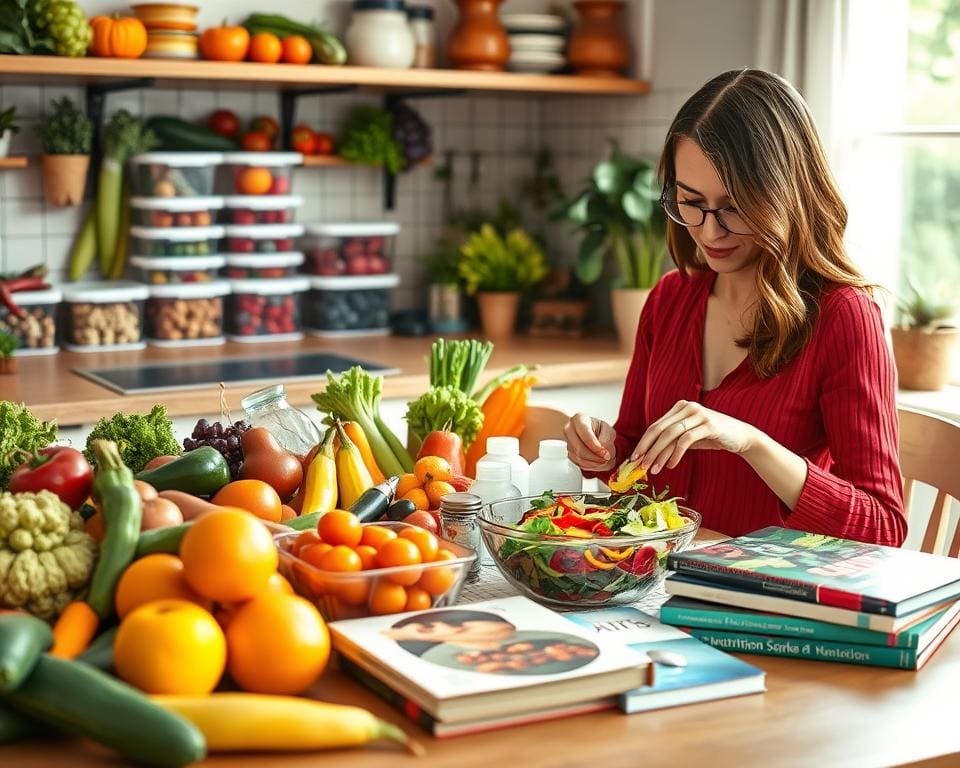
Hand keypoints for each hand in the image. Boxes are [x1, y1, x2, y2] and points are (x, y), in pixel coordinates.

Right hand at [563, 414, 616, 471]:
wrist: (589, 433)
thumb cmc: (598, 429)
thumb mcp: (607, 428)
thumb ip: (607, 437)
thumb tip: (604, 450)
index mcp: (579, 419)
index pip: (585, 434)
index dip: (595, 446)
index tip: (606, 453)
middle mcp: (569, 430)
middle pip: (580, 449)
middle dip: (596, 457)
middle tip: (607, 458)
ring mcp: (568, 443)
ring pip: (580, 459)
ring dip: (594, 463)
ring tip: (604, 460)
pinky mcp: (569, 454)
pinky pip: (580, 464)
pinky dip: (591, 466)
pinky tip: (598, 462)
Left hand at [631, 400, 757, 473]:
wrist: (741, 436)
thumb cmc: (712, 437)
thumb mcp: (688, 438)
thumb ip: (671, 442)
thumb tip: (649, 457)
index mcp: (680, 408)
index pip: (655, 426)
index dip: (644, 442)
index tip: (635, 458)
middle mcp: (687, 407)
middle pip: (660, 429)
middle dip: (648, 449)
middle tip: (640, 465)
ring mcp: (699, 414)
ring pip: (671, 435)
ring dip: (660, 454)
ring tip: (654, 470)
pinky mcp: (709, 424)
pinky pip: (686, 440)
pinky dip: (676, 454)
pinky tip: (672, 466)